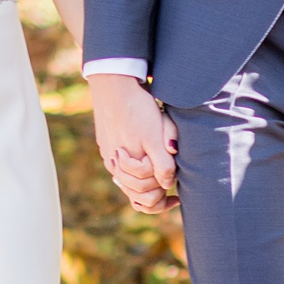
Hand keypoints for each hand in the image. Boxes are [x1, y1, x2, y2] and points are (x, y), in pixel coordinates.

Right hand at [89, 75, 178, 214]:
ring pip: (127, 182)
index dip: (164, 198)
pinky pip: (121, 167)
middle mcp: (115, 166)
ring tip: (159, 174)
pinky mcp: (106, 145)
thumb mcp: (155, 137)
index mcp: (128, 167)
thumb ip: (162, 164)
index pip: (147, 199)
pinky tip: (144, 158)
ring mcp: (109, 156)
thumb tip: (167, 184)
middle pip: (136, 194)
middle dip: (154, 192)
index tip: (177, 195)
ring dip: (145, 182)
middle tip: (170, 185)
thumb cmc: (138, 110)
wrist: (114, 84)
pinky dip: (134, 170)